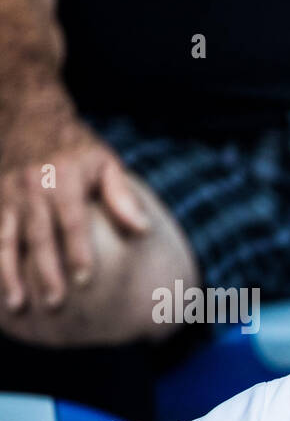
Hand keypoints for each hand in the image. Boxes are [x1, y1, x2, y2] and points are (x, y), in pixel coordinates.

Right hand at [0, 97, 149, 312]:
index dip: (77, 251)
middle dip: (45, 271)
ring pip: (5, 238)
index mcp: (62, 179)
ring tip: (18, 304)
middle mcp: (31, 188)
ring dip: (9, 272)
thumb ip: (122, 195)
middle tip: (56, 302)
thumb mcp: (106, 161)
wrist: (29, 116)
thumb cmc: (77, 147)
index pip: (71, 221)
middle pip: (38, 235)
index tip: (85, 280)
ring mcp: (7, 194)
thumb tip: (143, 229)